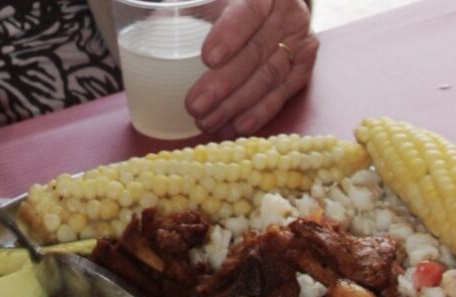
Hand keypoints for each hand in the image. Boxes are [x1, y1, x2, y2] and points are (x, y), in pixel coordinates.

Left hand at [186, 0, 317, 135]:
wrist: (273, 9)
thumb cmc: (233, 4)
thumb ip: (191, 9)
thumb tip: (152, 34)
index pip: (248, 11)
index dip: (230, 35)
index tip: (207, 58)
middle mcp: (290, 14)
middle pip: (256, 52)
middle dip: (224, 83)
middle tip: (194, 105)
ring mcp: (301, 42)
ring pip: (269, 77)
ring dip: (236, 104)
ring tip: (207, 122)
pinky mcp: (304, 68)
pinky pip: (283, 94)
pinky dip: (260, 113)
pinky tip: (237, 126)